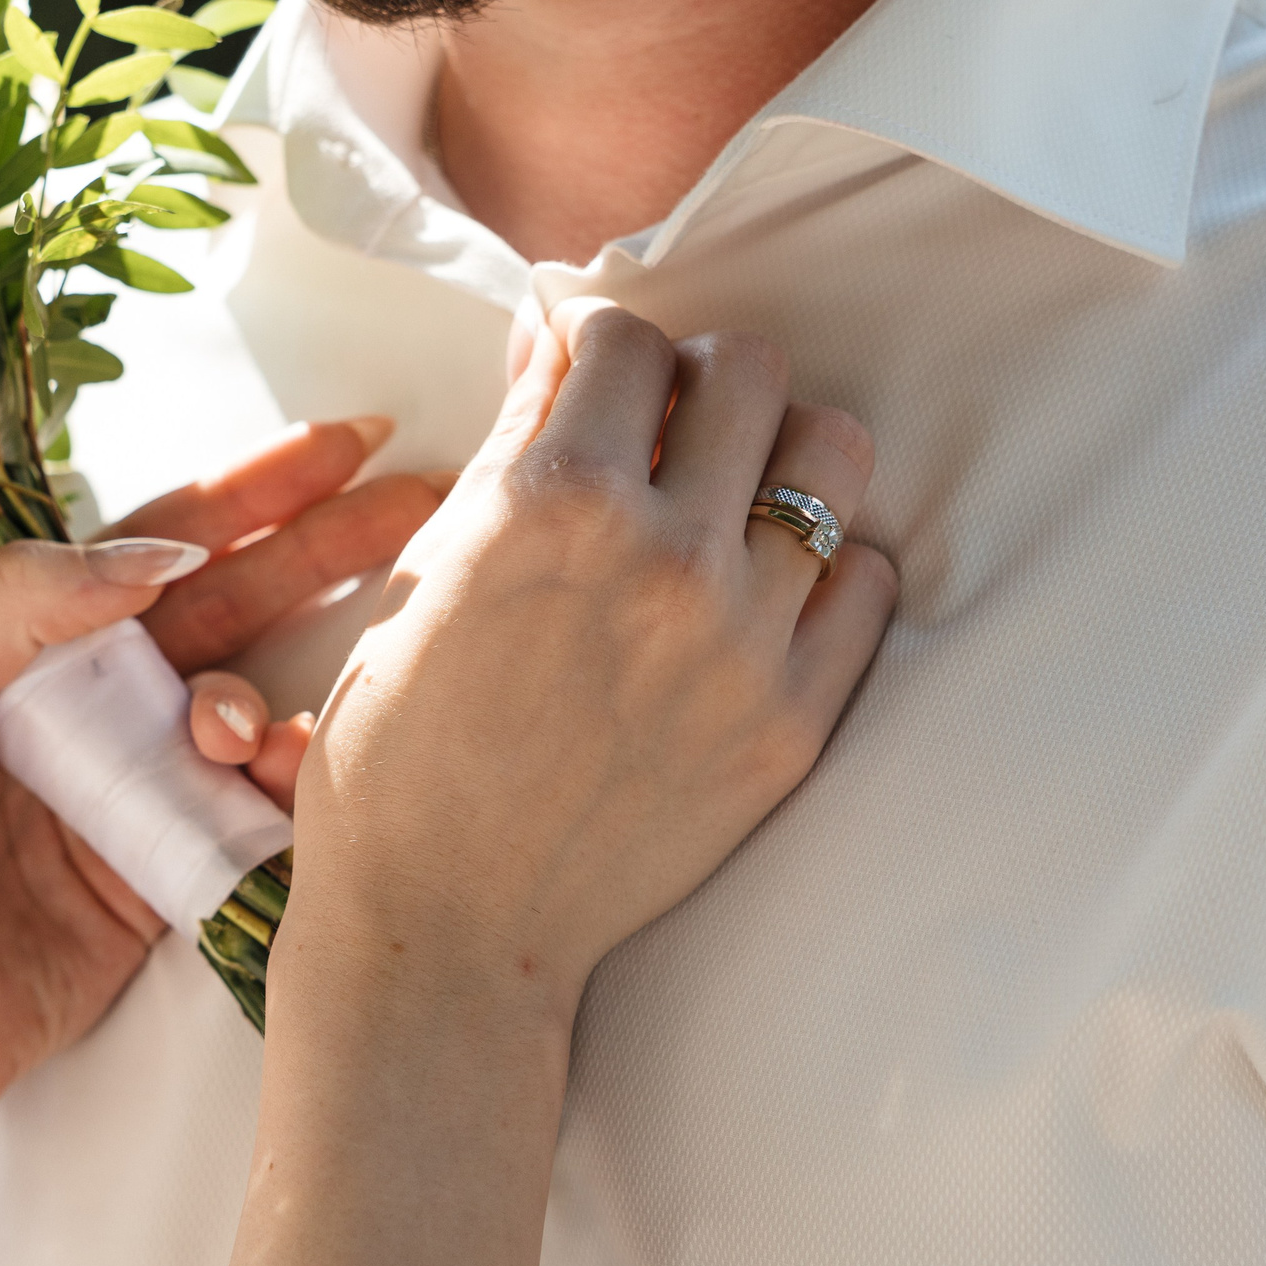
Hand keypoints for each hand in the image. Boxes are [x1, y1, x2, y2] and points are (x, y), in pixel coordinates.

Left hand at [0, 419, 440, 1141]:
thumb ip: (19, 610)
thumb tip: (154, 552)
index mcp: (28, 649)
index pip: (160, 546)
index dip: (253, 492)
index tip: (348, 442)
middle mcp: (94, 710)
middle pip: (235, 610)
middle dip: (328, 554)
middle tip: (424, 506)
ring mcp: (137, 795)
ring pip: (249, 717)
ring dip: (271, 708)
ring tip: (241, 738)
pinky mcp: (166, 884)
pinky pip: (254, 821)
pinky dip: (287, 797)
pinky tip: (285, 786)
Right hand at [289, 304, 896, 1026]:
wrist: (444, 929)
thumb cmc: (397, 749)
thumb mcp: (424, 573)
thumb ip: (509, 443)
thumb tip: (559, 337)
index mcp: (554, 505)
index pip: (630, 338)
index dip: (602, 344)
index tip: (592, 376)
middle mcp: (665, 558)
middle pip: (752, 369)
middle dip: (701, 378)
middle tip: (664, 428)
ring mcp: (743, 643)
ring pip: (834, 457)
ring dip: (779, 454)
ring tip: (731, 498)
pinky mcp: (792, 723)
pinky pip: (868, 582)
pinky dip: (826, 564)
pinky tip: (764, 587)